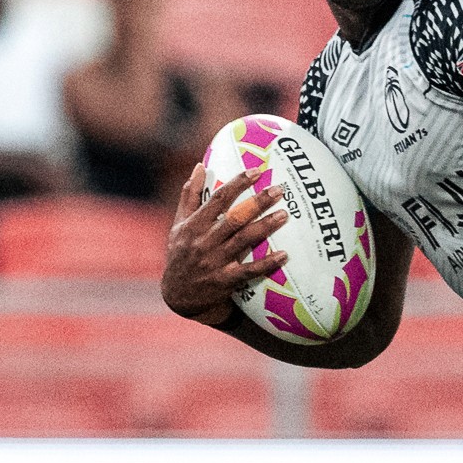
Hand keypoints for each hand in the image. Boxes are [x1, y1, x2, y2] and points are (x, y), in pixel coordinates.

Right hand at [160, 163, 286, 323]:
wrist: (178, 296)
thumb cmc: (180, 255)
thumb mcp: (179, 225)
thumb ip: (189, 196)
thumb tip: (200, 166)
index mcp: (193, 225)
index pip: (217, 199)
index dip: (237, 183)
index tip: (256, 171)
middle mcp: (204, 241)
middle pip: (234, 218)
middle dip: (257, 202)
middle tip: (279, 190)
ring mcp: (215, 262)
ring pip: (243, 240)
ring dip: (265, 227)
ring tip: (285, 214)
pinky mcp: (225, 280)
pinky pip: (249, 270)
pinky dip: (267, 263)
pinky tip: (284, 254)